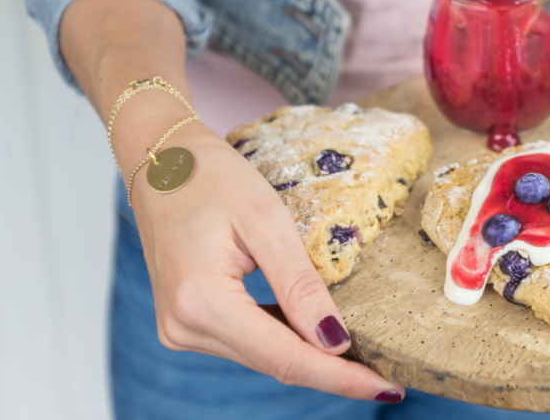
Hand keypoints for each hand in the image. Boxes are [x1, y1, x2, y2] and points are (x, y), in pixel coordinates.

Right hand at [128, 121, 404, 401]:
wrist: (161, 161)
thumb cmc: (210, 177)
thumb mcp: (266, 220)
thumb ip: (300, 286)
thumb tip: (335, 342)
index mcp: (201, 302)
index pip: (285, 358)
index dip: (339, 377)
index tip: (387, 388)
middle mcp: (184, 327)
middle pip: (275, 363)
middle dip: (332, 371)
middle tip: (388, 378)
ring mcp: (180, 328)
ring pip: (262, 357)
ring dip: (310, 356)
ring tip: (363, 358)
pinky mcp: (186, 322)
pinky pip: (247, 342)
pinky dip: (284, 339)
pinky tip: (316, 333)